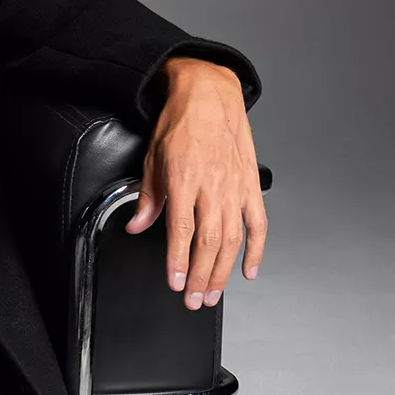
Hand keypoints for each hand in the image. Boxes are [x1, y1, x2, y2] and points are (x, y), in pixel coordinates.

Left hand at [125, 57, 267, 306]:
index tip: (176, 283)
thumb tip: (136, 226)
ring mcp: (235, 186)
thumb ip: (147, 197)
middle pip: (209, 241)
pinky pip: (258, 223)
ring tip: (213, 294)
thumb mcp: (152, 158)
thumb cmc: (180, 123)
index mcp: (185, 178)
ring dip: (223, 271)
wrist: (209, 93)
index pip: (181, 230)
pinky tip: (248, 270)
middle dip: (202, 276)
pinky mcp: (250, 185)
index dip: (179, 260)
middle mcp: (213, 185)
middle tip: (194, 300)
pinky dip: (256, 249)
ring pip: (233, 238)